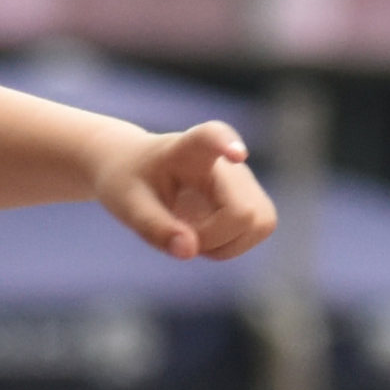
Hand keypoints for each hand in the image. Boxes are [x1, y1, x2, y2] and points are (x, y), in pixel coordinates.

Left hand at [98, 121, 273, 263]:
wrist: (136, 171)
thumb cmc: (130, 182)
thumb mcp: (129, 206)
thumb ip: (156, 228)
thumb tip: (190, 251)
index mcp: (188, 149)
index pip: (212, 137)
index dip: (228, 145)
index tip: (237, 155)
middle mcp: (226, 160)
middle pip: (244, 211)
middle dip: (214, 237)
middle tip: (178, 231)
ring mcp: (245, 178)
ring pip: (260, 223)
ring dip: (224, 245)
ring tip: (188, 232)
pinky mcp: (253, 196)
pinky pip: (258, 230)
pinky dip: (228, 246)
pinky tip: (202, 234)